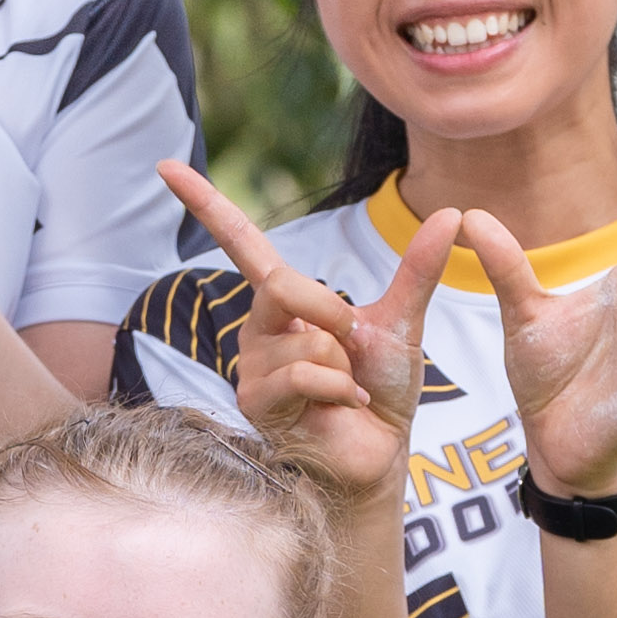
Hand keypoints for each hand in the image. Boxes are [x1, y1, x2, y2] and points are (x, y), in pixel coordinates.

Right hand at [163, 161, 460, 504]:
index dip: (204, 203)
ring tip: (345, 390)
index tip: (165, 166)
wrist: (379, 451)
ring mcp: (252, 367)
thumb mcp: (402, 321)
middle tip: (354, 343)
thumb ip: (418, 269)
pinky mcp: (256, 404)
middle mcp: (258, 329)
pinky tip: (341, 407)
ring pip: (305, 338)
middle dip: (333, 312)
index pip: (240, 242)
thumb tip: (451, 212)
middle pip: (281, 284)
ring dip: (343, 365)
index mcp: (283, 301)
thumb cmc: (380, 392)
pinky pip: (302, 374)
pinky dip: (337, 389)